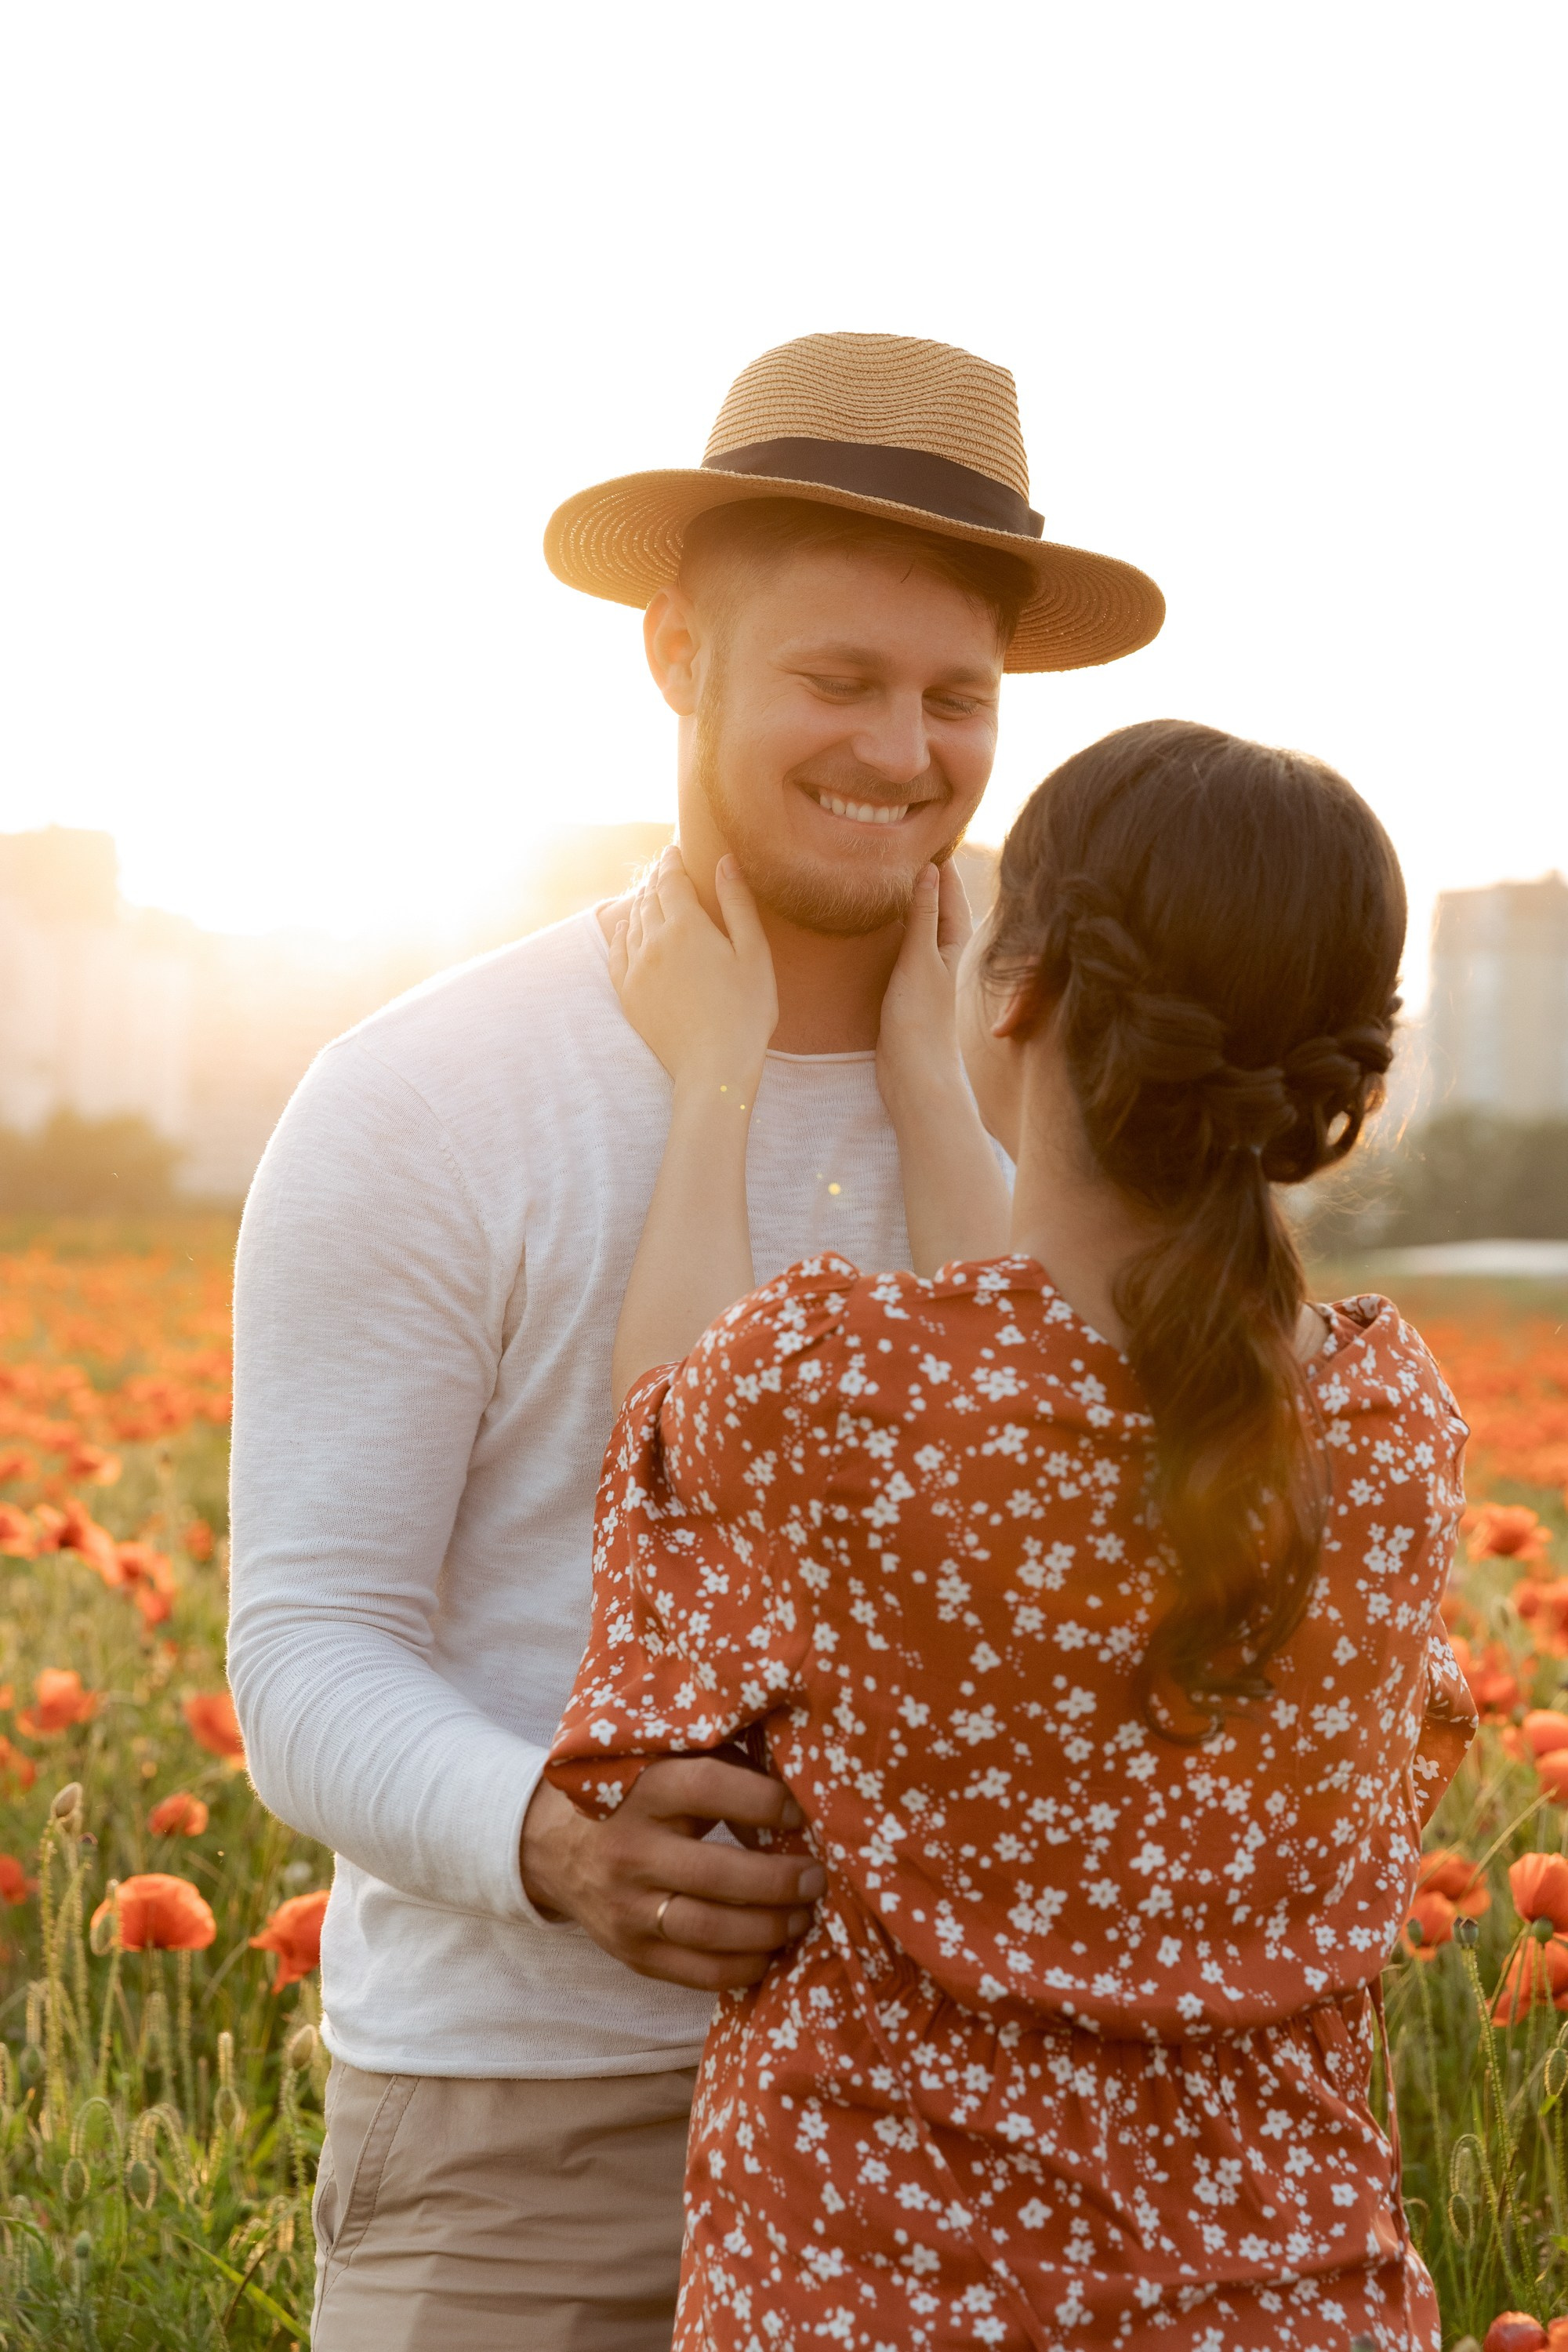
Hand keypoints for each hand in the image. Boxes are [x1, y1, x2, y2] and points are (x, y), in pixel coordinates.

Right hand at [520, 1760, 822, 1992]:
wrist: (556, 1846)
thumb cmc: (638, 1794)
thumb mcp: (671, 1763)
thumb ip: (729, 1772)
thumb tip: (799, 1802)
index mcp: (643, 1790)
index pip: (709, 1789)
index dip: (764, 1801)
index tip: (799, 1809)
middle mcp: (630, 1851)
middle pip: (717, 1875)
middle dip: (780, 1881)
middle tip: (817, 1878)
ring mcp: (627, 1908)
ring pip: (711, 1931)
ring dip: (770, 1929)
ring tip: (802, 1916)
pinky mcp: (631, 1952)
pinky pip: (698, 1973)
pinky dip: (745, 1967)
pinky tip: (771, 1949)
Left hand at [610, 848, 777, 1094]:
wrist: (713, 1069)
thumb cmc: (746, 1012)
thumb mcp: (754, 954)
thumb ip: (737, 904)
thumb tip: (725, 861)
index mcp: (687, 926)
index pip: (671, 879)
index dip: (672, 861)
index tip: (674, 849)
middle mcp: (654, 941)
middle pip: (649, 897)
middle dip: (657, 879)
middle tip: (665, 868)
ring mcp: (636, 969)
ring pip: (632, 922)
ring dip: (642, 903)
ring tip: (651, 894)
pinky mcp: (628, 994)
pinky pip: (617, 951)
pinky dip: (622, 932)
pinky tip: (628, 928)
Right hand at [876, 859, 973, 1120]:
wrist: (914, 1072)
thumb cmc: (920, 1018)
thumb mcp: (920, 959)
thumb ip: (923, 915)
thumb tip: (929, 868)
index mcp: (953, 944)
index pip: (951, 892)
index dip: (942, 865)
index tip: (931, 834)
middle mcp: (943, 955)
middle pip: (940, 907)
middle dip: (929, 880)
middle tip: (910, 847)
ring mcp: (926, 972)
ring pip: (923, 927)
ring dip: (912, 904)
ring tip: (894, 877)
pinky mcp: (908, 989)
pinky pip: (905, 947)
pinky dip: (899, 930)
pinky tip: (884, 927)